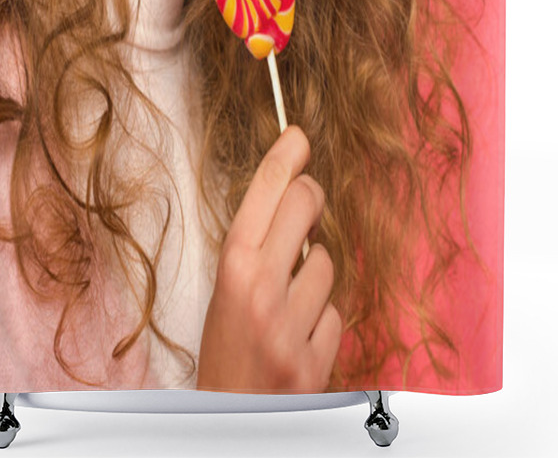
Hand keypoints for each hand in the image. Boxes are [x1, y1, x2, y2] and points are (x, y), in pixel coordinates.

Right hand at [197, 124, 342, 392]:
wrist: (227, 420)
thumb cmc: (222, 351)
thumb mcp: (223, 291)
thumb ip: (255, 247)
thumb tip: (297, 198)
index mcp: (231, 269)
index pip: (265, 193)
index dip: (284, 157)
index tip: (298, 136)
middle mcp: (262, 291)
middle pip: (305, 204)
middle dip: (310, 197)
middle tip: (307, 204)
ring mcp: (292, 326)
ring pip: (327, 262)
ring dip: (314, 274)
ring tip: (289, 302)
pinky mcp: (317, 358)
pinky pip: (336, 311)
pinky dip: (322, 317)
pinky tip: (300, 334)